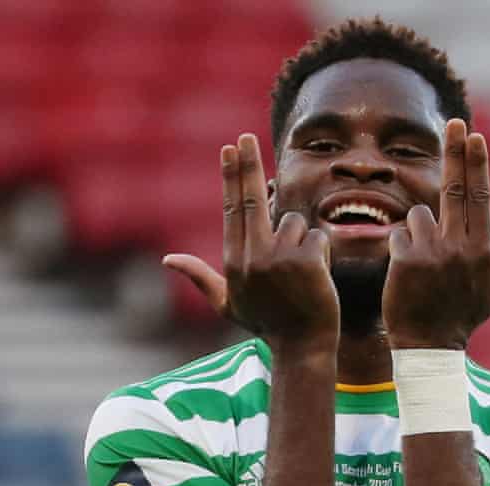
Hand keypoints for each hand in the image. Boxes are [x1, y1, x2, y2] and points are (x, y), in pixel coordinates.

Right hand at [163, 134, 339, 350]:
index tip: (229, 150)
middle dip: (248, 163)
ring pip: (295, 223)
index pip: (232, 209)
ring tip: (301, 275)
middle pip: (252, 198)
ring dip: (302, 242)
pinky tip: (317, 278)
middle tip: (246, 136)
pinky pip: (317, 237)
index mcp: (234, 261)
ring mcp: (278, 257)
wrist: (301, 345)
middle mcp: (252, 256)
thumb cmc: (266, 323)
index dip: (231, 177)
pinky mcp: (305, 260)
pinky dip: (322, 253)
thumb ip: (200, 277)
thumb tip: (167, 259)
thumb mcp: (227, 303)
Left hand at [382, 119, 489, 348]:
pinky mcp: (405, 259)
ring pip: (419, 216)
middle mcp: (459, 246)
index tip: (474, 135)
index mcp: (482, 249)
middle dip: (456, 151)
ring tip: (423, 267)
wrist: (429, 346)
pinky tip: (406, 273)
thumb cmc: (465, 315)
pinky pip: (398, 234)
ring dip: (419, 232)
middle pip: (456, 188)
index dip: (477, 164)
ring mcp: (431, 251)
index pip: (480, 196)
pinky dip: (400, 247)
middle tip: (455, 122)